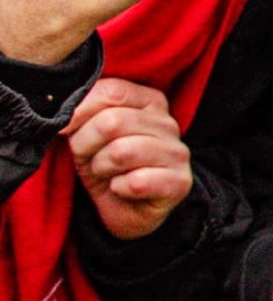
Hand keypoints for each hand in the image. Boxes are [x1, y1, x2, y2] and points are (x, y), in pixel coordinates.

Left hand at [63, 78, 191, 239]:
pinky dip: (119, 188)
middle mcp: (168, 123)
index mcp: (150, 101)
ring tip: (106, 173)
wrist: (122, 208)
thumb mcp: (86, 132)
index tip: (66, 130)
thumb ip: (81, 111)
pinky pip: (137, 182)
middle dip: (85, 145)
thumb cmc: (104, 164)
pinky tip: (122, 189)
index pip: (112, 92)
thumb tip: (64, 114)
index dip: (79, 113)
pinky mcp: (180, 182)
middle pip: (112, 122)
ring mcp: (177, 152)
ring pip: (122, 152)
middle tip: (88, 159)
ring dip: (101, 167)